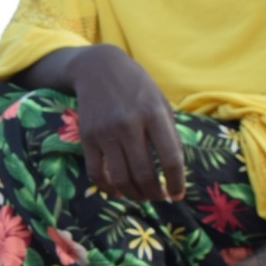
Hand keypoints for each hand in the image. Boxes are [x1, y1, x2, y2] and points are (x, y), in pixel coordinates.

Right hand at [69, 45, 184, 201]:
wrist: (98, 67)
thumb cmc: (137, 86)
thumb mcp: (161, 103)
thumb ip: (170, 135)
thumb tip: (176, 172)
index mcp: (153, 114)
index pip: (170, 159)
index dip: (177, 183)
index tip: (178, 195)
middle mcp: (128, 124)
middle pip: (144, 174)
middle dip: (155, 194)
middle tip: (159, 197)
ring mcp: (105, 131)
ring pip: (120, 178)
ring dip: (134, 195)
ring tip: (142, 196)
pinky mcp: (87, 137)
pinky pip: (96, 173)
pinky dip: (108, 188)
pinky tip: (118, 190)